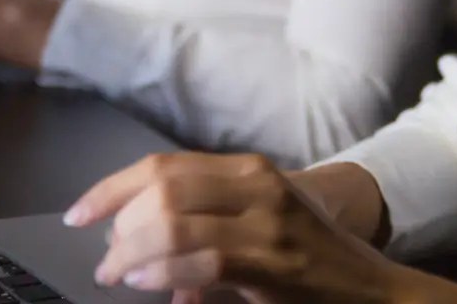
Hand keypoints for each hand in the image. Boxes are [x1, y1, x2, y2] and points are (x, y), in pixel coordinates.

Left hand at [65, 152, 415, 303]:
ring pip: (174, 220)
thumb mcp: (259, 231)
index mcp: (249, 170)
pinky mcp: (273, 262)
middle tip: (101, 253)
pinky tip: (143, 282)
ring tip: (115, 272)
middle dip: (118, 218)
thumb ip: (205, 234)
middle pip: (163, 185)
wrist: (377, 293)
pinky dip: (161, 271)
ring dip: (131, 250)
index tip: (79, 213)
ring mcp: (266, 222)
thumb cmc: (314, 262)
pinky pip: (201, 260)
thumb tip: (145, 260)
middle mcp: (257, 184)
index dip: (113, 187)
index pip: (165, 166)